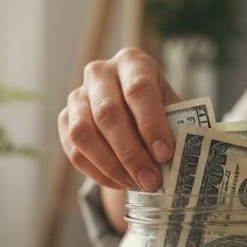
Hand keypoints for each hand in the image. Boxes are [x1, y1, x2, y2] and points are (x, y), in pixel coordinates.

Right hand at [58, 48, 180, 191]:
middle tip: (151, 180)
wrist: (133, 111)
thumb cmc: (159, 110)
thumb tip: (181, 159)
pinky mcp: (65, 119)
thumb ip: (176, 128)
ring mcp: (77, 95)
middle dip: (131, 153)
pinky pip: (74, 151)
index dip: (151, 124)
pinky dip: (97, 172)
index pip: (138, 89)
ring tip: (135, 184)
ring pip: (84, 133)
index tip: (165, 155)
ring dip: (111, 165)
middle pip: (108, 113)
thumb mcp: (174, 110)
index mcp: (132, 62)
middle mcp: (100, 72)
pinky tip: (120, 183)